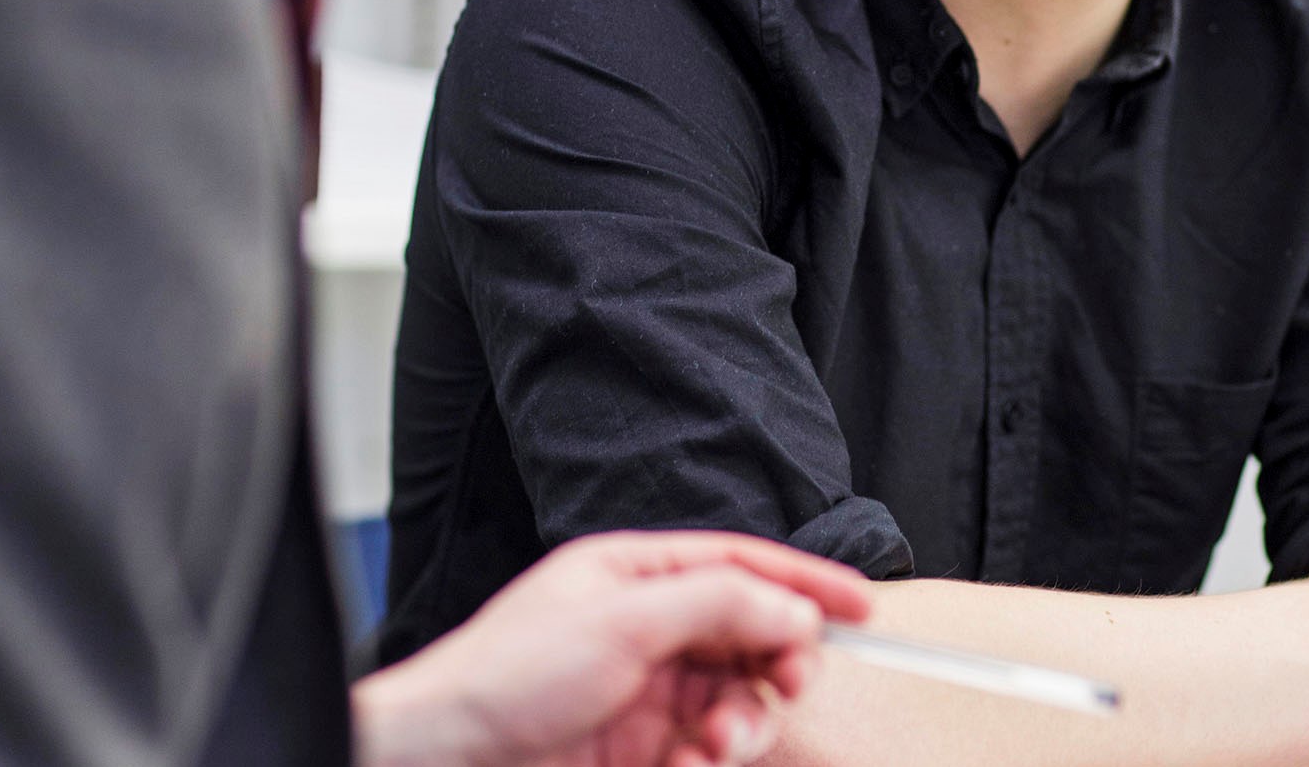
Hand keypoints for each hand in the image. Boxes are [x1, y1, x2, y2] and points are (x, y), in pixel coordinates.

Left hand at [353, 530, 871, 766]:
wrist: (444, 760)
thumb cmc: (508, 674)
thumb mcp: (622, 622)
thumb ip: (716, 604)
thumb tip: (792, 604)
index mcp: (638, 572)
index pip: (740, 562)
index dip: (804, 580)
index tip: (863, 608)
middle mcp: (647, 625)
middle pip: (746, 633)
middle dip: (775, 661)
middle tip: (787, 686)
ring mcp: (644, 691)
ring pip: (732, 698)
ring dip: (742, 722)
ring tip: (717, 746)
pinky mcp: (638, 750)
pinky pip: (704, 749)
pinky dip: (712, 758)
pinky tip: (690, 765)